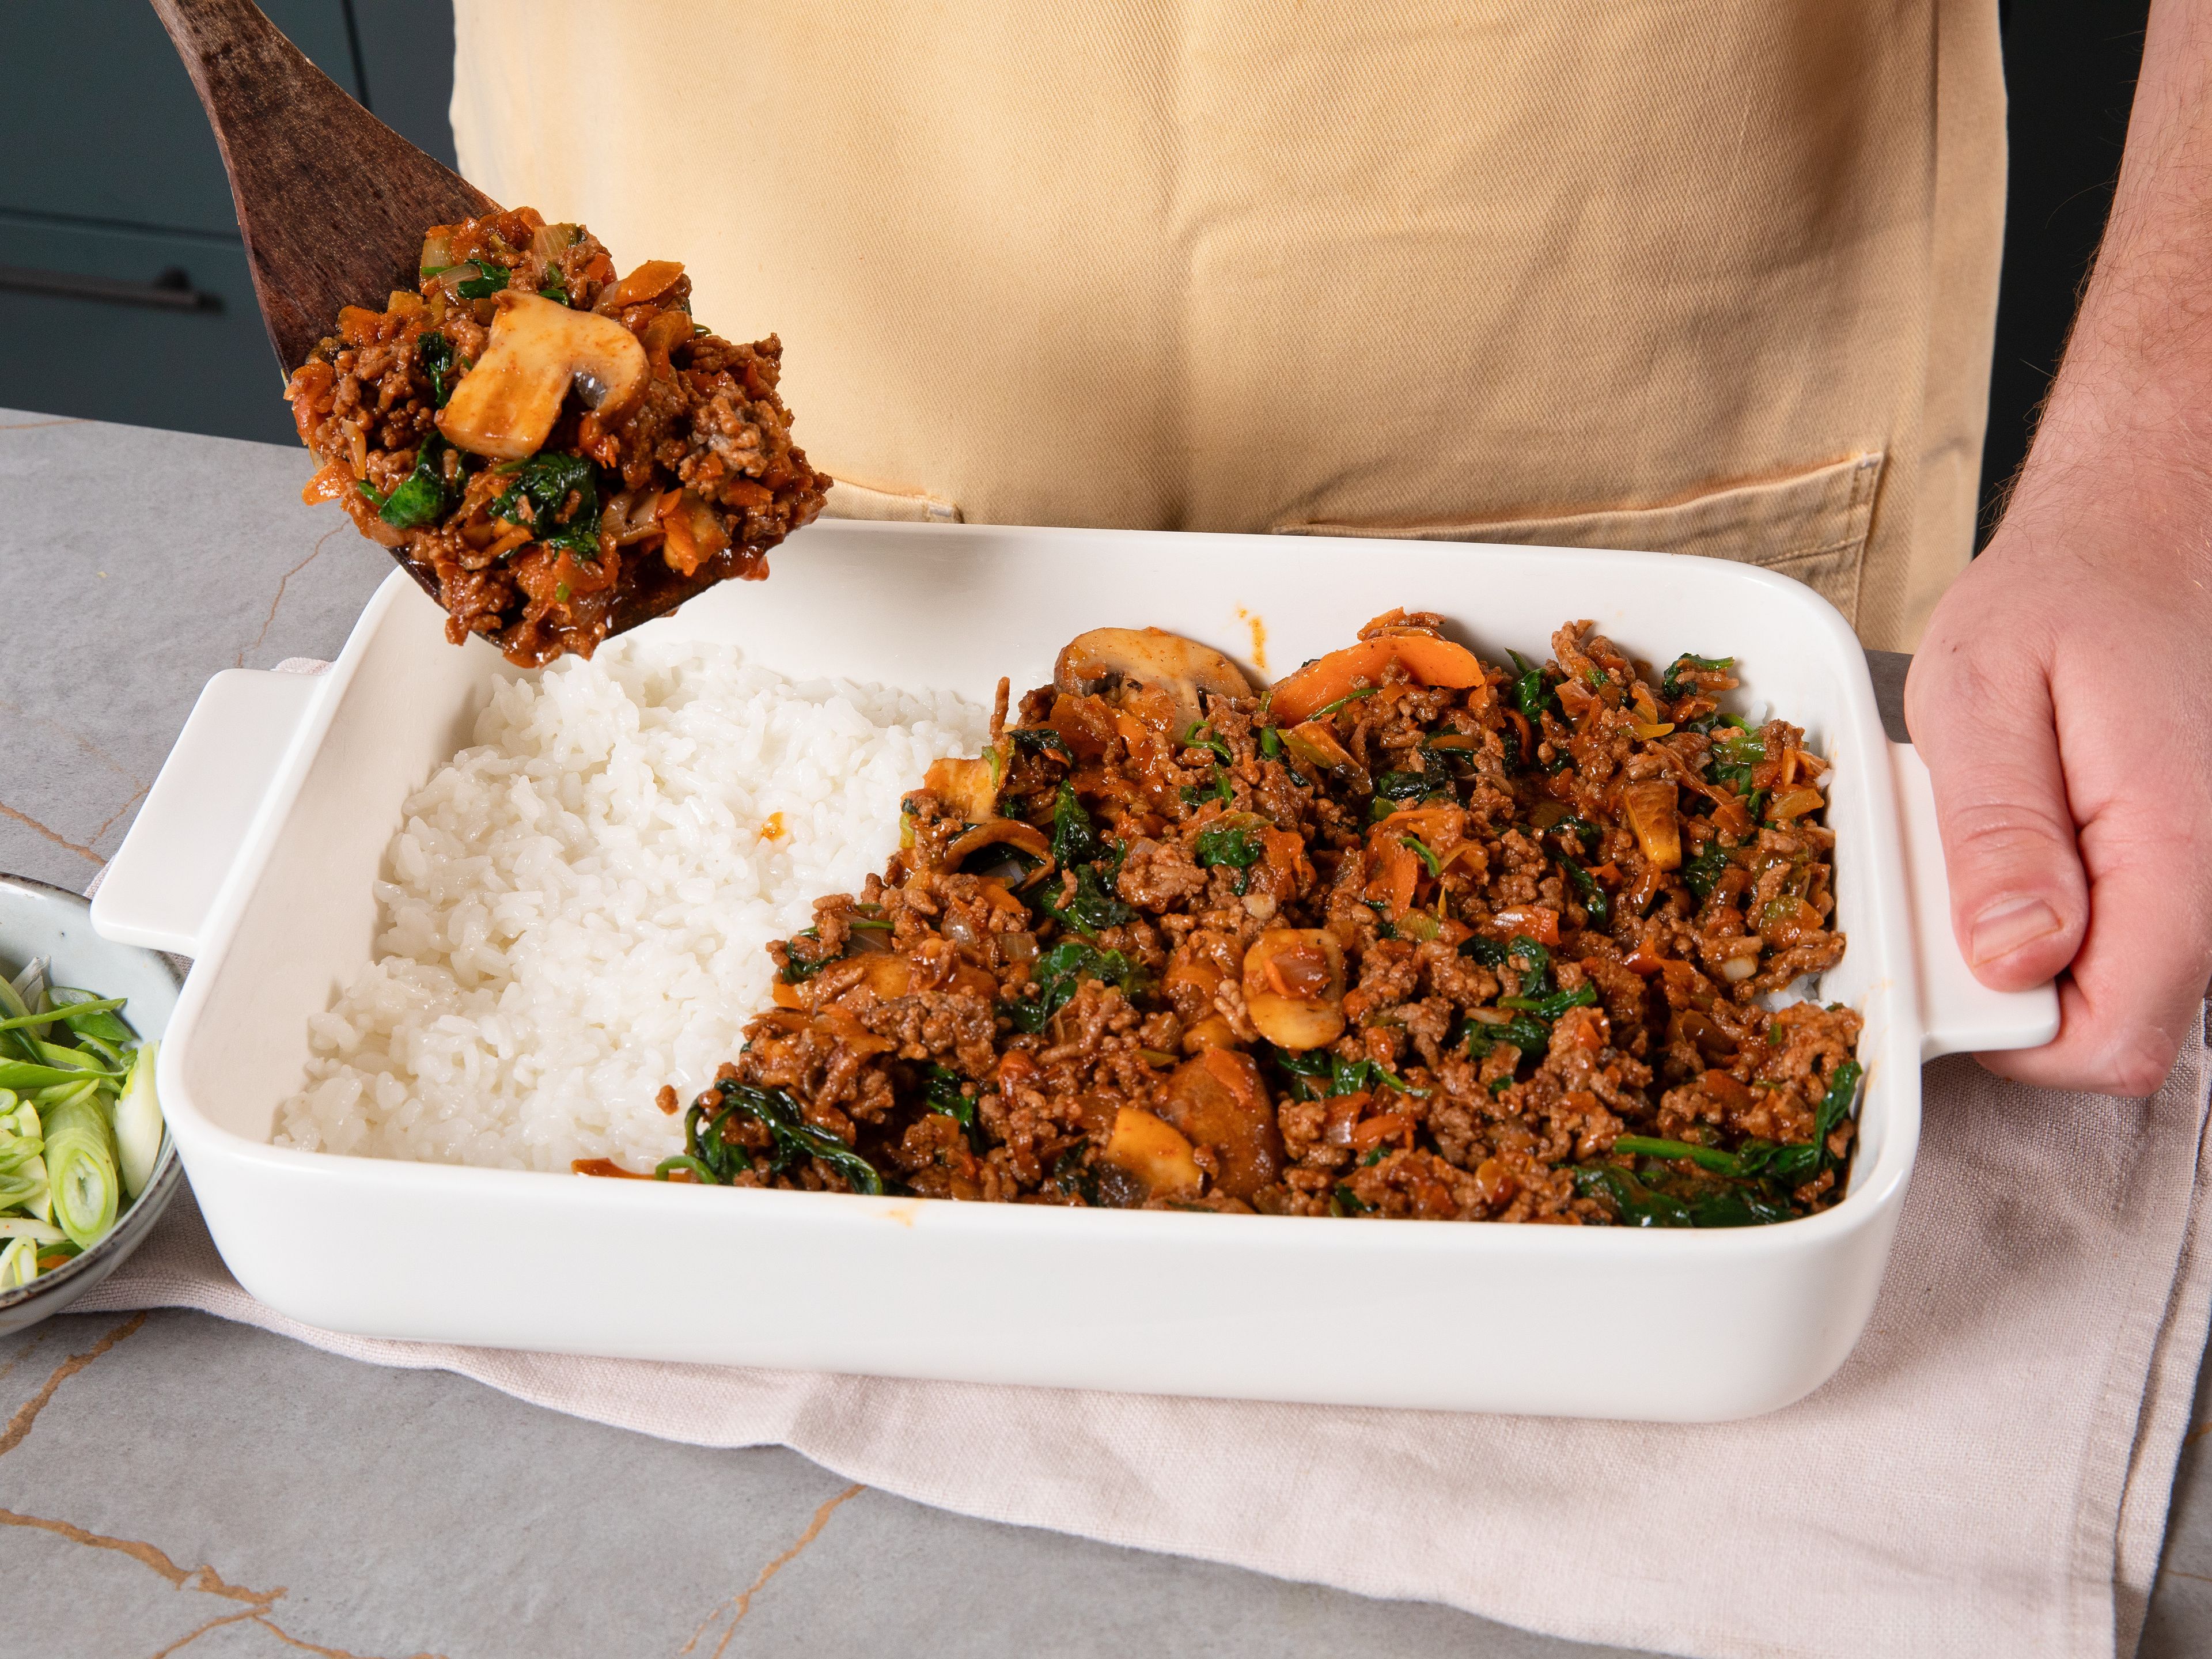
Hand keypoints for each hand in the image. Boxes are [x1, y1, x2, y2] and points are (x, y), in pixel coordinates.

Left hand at [1905, 474, 2211, 1095]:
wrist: (2139, 540)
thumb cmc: (2064, 597)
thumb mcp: (1984, 690)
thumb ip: (1996, 829)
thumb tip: (2012, 954)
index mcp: (2176, 847)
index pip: (2115, 1037)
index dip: (2013, 1038)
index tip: (1942, 973)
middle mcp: (2211, 879)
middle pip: (2116, 1026)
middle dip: (2010, 989)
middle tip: (1946, 890)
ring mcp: (2203, 878)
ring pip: (2115, 984)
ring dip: (2028, 946)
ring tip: (1982, 848)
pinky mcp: (2182, 869)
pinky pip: (2118, 937)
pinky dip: (2052, 911)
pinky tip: (2017, 843)